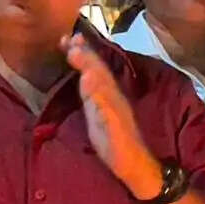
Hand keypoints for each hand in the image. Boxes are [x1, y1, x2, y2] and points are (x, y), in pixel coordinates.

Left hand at [65, 27, 166, 199]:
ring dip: (89, 66)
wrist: (137, 165)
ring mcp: (116, 110)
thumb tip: (82, 76)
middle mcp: (114, 98)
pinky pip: (106, 106)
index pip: (95, 70)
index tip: (67, 39)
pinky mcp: (116, 124)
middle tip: (70, 37)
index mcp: (108, 96)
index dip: (83, 54)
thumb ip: (90, 96)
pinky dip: (97, 92)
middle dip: (84, 54)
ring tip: (76, 51)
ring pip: (102, 84)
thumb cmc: (116, 143)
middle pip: (99, 71)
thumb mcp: (97, 116)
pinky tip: (88, 81)